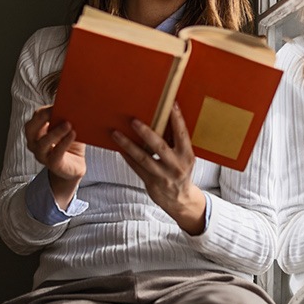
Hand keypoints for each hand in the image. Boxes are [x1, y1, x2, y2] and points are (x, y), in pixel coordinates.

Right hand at [24, 105, 84, 207]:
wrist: (74, 166)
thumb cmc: (69, 143)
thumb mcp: (67, 128)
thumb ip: (66, 117)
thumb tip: (74, 103)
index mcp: (36, 131)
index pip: (36, 117)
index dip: (45, 110)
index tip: (58, 103)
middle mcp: (34, 143)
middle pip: (30, 129)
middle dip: (41, 118)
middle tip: (54, 110)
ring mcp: (42, 155)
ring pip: (42, 143)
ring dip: (55, 132)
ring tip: (68, 124)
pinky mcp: (53, 164)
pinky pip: (56, 154)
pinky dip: (64, 143)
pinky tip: (73, 134)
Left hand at [111, 103, 206, 234]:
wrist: (181, 200)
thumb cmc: (180, 171)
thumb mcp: (184, 158)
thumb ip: (175, 143)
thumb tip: (162, 119)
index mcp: (187, 156)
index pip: (182, 134)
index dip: (177, 119)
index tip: (171, 104)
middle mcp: (176, 165)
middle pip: (160, 147)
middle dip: (146, 133)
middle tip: (134, 121)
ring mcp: (163, 175)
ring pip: (143, 158)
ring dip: (128, 145)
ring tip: (116, 133)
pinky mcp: (151, 182)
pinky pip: (136, 167)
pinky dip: (127, 157)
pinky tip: (118, 147)